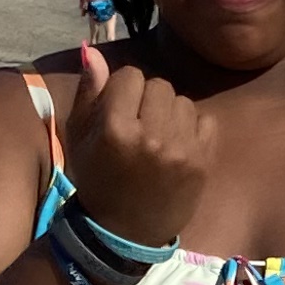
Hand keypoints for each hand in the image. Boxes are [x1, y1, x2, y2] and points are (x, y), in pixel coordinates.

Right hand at [59, 46, 214, 245]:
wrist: (124, 233)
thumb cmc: (97, 180)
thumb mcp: (80, 137)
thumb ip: (90, 92)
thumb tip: (94, 52)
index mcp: (115, 129)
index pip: (130, 75)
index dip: (123, 91)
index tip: (118, 112)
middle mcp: (151, 137)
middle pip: (159, 85)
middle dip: (147, 100)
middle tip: (139, 126)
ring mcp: (181, 150)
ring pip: (182, 101)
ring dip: (169, 113)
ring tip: (156, 138)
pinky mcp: (203, 162)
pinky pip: (205, 120)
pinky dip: (192, 129)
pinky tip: (176, 148)